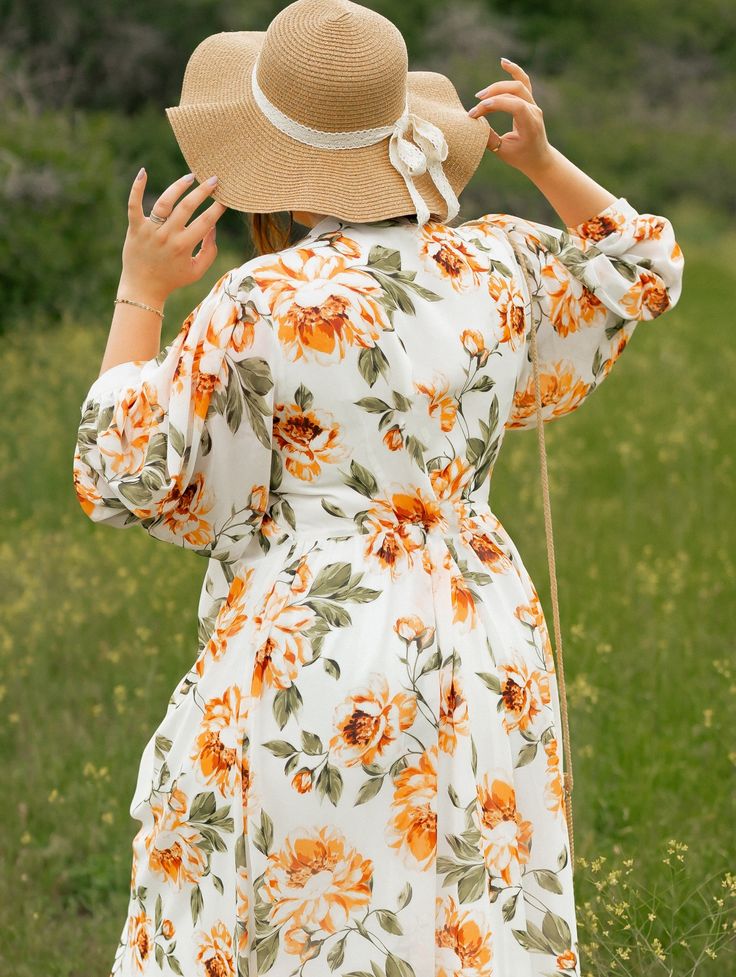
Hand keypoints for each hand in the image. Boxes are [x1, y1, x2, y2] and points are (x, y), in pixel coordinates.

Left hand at [118, 170, 227, 304]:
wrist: (143, 288)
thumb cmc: (173, 279)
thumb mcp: (197, 271)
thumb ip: (209, 251)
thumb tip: (213, 226)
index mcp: (184, 246)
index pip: (205, 221)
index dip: (218, 208)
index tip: (225, 198)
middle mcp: (167, 236)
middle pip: (187, 207)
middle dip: (203, 191)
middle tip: (214, 180)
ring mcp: (150, 230)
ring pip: (165, 202)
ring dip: (179, 186)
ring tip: (191, 177)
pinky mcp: (135, 227)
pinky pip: (134, 204)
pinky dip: (137, 188)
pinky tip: (143, 172)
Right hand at [467, 59, 552, 174]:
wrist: (538, 158)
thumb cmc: (521, 157)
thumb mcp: (504, 152)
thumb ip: (490, 138)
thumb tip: (475, 124)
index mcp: (531, 124)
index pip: (514, 105)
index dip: (495, 104)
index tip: (477, 113)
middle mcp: (534, 111)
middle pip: (515, 92)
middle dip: (494, 95)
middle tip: (476, 105)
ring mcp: (533, 104)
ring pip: (518, 85)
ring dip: (498, 86)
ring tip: (481, 95)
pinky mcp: (530, 101)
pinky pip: (523, 82)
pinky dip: (514, 71)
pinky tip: (503, 62)